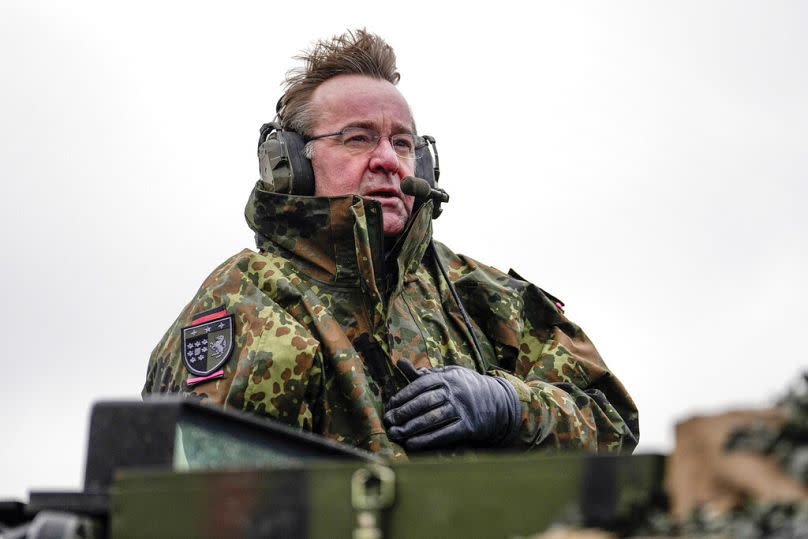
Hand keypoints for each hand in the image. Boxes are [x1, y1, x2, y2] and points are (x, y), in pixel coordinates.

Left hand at [383, 361, 520, 450]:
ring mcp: (463, 409)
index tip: (390, 405)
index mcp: (448, 377)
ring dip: (412, 427)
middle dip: (404, 412)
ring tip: (396, 434)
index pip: (421, 384)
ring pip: (433, 418)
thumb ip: (423, 373)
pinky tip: (413, 444)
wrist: (500, 401)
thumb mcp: (448, 375)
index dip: (404, 395)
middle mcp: (455, 391)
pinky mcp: (470, 426)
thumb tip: (399, 361)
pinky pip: (446, 434)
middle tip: (388, 421)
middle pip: (425, 402)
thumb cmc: (465, 387)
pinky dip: (428, 440)